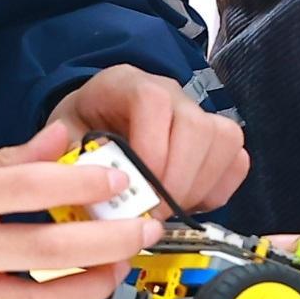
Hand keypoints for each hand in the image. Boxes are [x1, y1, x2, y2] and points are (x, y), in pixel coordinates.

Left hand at [45, 64, 247, 211]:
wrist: (98, 119)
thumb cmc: (83, 127)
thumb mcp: (62, 136)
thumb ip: (64, 155)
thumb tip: (78, 181)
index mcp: (127, 85)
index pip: (153, 101)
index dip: (153, 148)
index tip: (140, 188)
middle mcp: (171, 93)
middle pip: (196, 125)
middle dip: (178, 178)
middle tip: (155, 214)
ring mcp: (199, 114)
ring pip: (224, 141)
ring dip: (199, 186)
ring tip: (169, 211)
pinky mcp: (217, 139)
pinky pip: (236, 160)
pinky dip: (217, 189)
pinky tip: (188, 203)